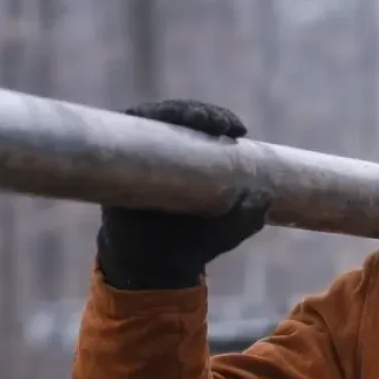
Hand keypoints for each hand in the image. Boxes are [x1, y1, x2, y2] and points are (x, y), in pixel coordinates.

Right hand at [96, 99, 272, 289]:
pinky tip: (155, 118)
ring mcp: (137, 151)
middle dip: (203, 113)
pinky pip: (122, 133)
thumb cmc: (193, 242)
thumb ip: (249, 215)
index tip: (239, 130)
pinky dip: (138, 121)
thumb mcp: (229, 229)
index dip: (220, 119)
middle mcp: (164, 148)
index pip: (205, 126)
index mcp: (192, 156)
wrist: (155, 266)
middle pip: (181, 115)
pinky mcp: (114, 160)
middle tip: (224, 125)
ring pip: (154, 116)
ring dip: (176, 111)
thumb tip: (264, 195)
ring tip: (202, 122)